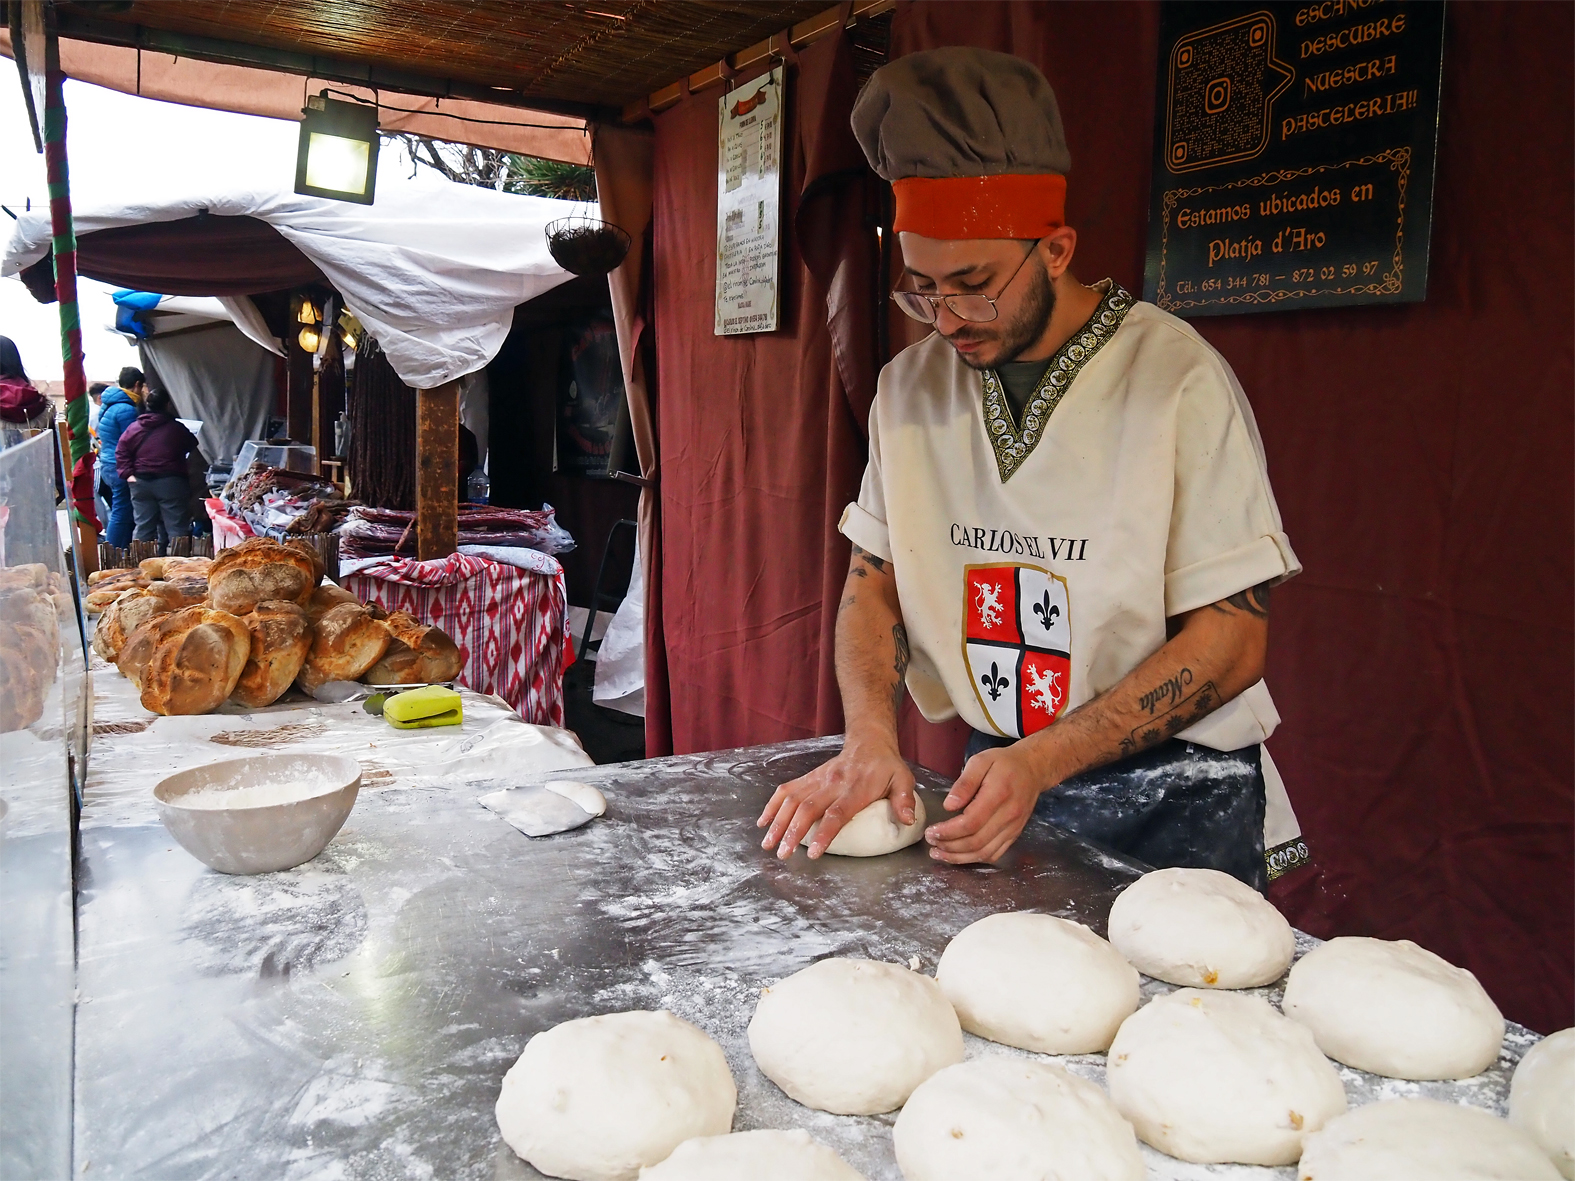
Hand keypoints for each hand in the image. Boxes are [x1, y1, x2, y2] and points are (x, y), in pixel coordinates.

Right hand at [756, 737, 916, 858]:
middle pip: (807, 809)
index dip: (824, 833)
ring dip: (778, 822)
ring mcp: (818, 779)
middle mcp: (832, 784)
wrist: (868, 741)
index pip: (836, 813)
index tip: (813, 853)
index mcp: (855, 789)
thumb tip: (908, 820)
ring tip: (768, 843)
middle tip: (782, 854)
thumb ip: (904, 800)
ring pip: (792, 800)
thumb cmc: (886, 766)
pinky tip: (763, 821)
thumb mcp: (902, 779)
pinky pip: (787, 790)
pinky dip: (773, 805)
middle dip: (792, 833)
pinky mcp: (810, 777)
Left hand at [926, 742, 1051, 864]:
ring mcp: (1013, 828)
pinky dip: (975, 858)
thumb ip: (964, 783)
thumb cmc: (1004, 763)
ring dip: (960, 857)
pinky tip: (960, 855)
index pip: (971, 822)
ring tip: (940, 853)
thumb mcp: (980, 761)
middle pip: (976, 841)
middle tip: (931, 843)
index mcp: (998, 794)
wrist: (1033, 769)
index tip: (931, 832)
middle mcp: (1008, 815)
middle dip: (950, 846)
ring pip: (985, 852)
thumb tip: (948, 806)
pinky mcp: (1015, 834)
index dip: (948, 831)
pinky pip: (995, 854)